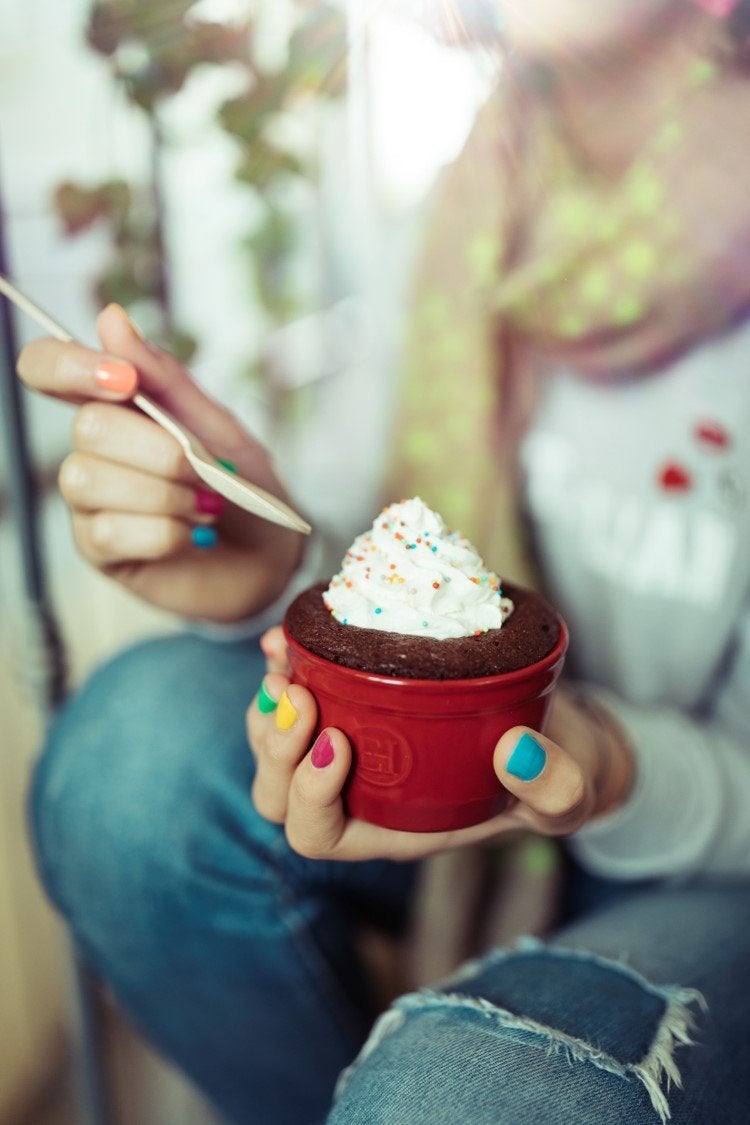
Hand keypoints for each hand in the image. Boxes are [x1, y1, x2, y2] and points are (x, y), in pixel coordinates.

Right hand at [17, 304, 303, 620]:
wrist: (270, 553)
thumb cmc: (241, 483)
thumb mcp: (215, 423)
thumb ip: (164, 377)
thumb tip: (109, 317)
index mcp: (114, 406)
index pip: (47, 367)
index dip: (68, 365)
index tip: (125, 380)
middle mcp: (90, 449)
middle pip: (86, 428)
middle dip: (159, 450)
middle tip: (204, 470)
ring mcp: (88, 502)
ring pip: (90, 480)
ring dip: (164, 494)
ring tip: (205, 506)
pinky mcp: (98, 550)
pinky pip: (110, 532)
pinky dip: (165, 533)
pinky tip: (192, 536)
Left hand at [248, 630, 634, 861]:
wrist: (543, 740)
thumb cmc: (541, 777)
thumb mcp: (564, 791)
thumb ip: (555, 787)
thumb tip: (516, 751)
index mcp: (389, 826)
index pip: (319, 834)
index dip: (310, 794)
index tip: (338, 741)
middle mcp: (355, 795)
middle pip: (277, 792)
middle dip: (275, 746)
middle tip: (298, 695)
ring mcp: (345, 750)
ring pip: (270, 746)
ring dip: (268, 708)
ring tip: (286, 665)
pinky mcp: (347, 704)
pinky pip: (291, 696)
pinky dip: (283, 667)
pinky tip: (288, 638)